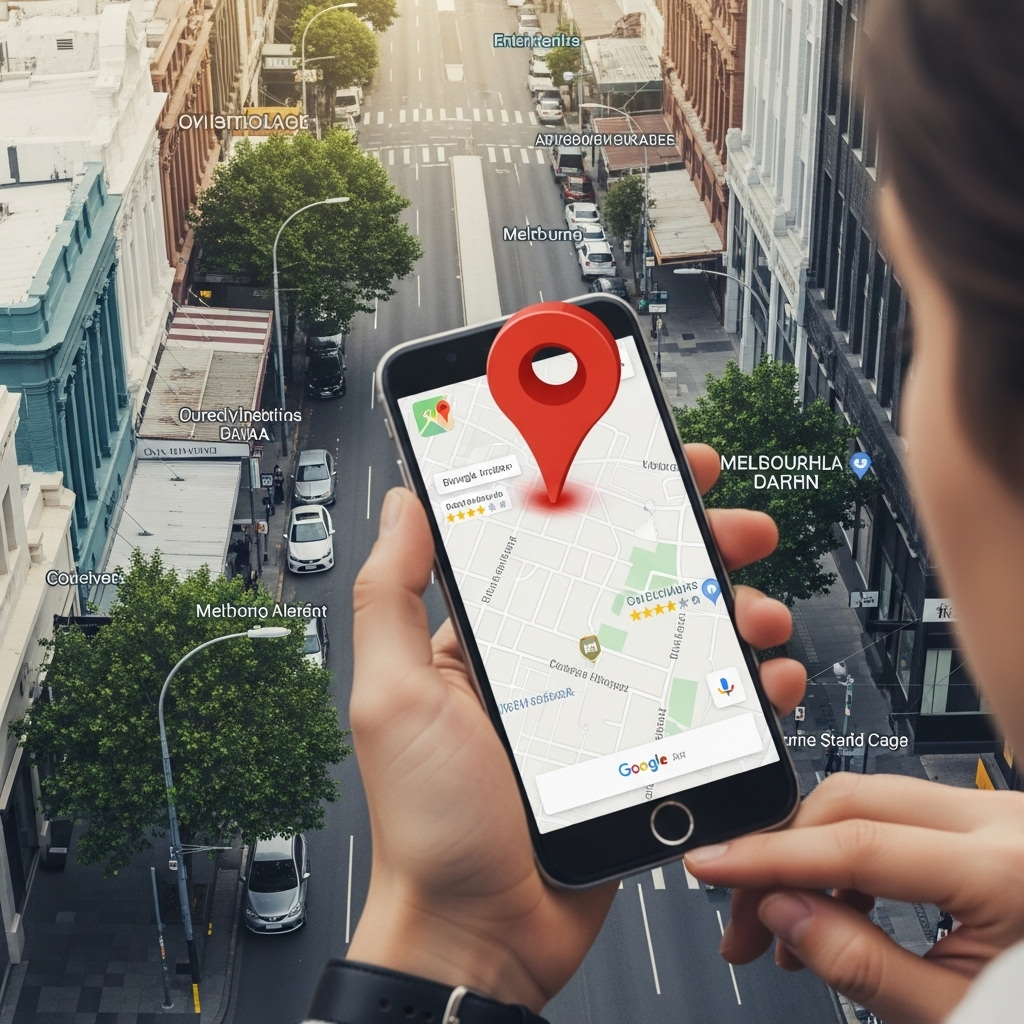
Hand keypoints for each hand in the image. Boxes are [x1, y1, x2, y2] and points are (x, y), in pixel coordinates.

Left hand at [348, 443, 805, 1010]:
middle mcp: (555, 665)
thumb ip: (391, 593)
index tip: (654, 463)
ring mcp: (604, 712)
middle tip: (738, 526)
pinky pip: (705, 709)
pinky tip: (766, 681)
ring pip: (682, 639)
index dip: (610, 498)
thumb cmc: (428, 821)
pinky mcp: (642, 757)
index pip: (559, 545)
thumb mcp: (393, 693)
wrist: (481, 932)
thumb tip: (401, 502)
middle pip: (636, 581)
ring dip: (732, 611)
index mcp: (496, 640)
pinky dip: (746, 689)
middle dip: (696, 544)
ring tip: (759, 612)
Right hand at [684, 772, 1023, 1023]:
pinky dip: (849, 858)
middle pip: (851, 799)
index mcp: (1006, 869)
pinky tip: (832, 910)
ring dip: (811, 856)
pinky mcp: (989, 824)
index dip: (768, 856)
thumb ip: (862, 964)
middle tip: (743, 918)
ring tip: (783, 928)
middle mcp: (1001, 820)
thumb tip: (782, 911)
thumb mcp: (957, 1015)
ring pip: (867, 801)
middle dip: (782, 854)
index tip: (711, 865)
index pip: (854, 843)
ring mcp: (996, 815)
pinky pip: (895, 818)